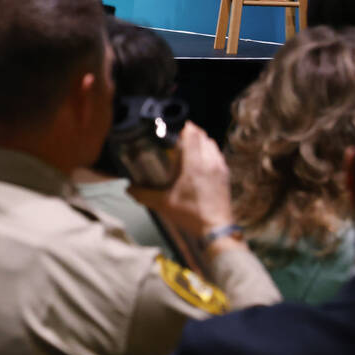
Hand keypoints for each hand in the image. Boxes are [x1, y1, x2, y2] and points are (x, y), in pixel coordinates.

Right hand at [129, 122, 233, 238]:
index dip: (185, 127)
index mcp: (194, 165)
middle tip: (180, 134)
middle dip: (193, 132)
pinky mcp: (226, 176)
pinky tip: (202, 159)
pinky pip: (218, 155)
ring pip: (212, 145)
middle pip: (204, 137)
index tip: (176, 125)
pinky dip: (210, 151)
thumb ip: (143, 194)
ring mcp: (220, 169)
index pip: (193, 136)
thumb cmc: (190, 214)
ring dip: (202, 141)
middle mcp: (209, 163)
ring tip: (190, 144)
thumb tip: (128, 188)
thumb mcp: (163, 204)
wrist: (216, 229)